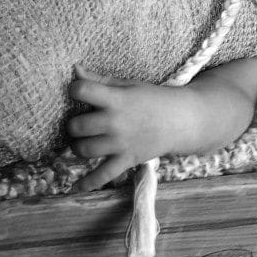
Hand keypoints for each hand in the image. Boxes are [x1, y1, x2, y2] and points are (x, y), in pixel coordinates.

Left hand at [67, 67, 182, 191]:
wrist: (182, 119)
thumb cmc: (153, 99)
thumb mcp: (129, 85)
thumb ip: (101, 80)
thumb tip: (75, 69)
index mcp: (116, 99)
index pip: (82, 90)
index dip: (75, 89)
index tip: (78, 92)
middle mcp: (115, 121)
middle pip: (76, 126)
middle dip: (74, 125)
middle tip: (82, 123)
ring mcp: (120, 143)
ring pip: (83, 150)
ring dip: (78, 147)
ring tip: (84, 142)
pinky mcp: (127, 159)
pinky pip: (103, 175)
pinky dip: (89, 183)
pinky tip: (76, 187)